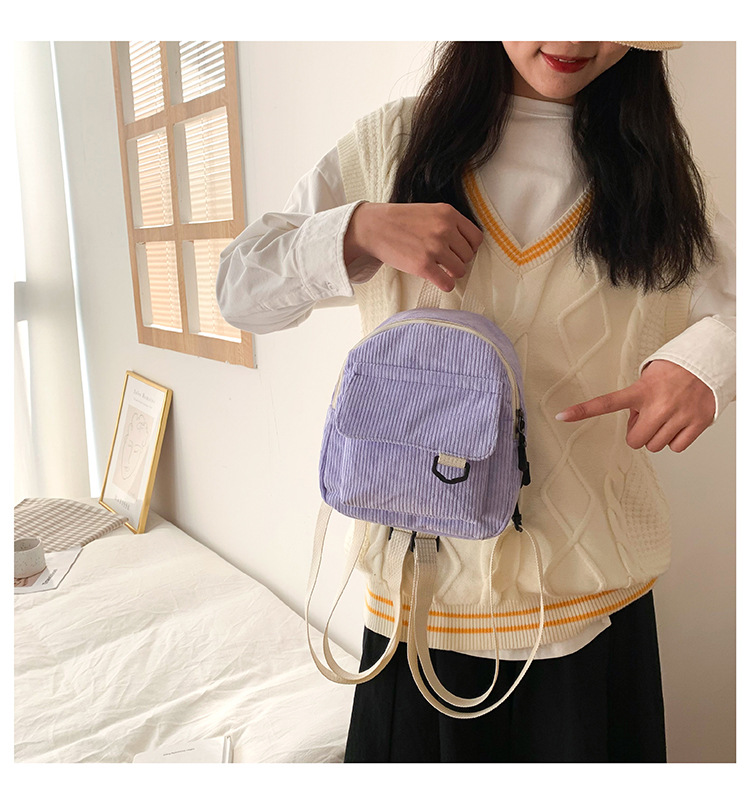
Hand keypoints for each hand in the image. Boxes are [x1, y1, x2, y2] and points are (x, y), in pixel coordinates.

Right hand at [343, 202, 483, 291]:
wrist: (374, 227)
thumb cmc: (400, 221)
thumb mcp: (429, 212)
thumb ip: (449, 224)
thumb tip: (466, 246)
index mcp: (448, 214)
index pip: (476, 237)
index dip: (469, 247)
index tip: (459, 251)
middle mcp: (444, 229)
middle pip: (469, 255)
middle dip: (459, 260)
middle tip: (445, 260)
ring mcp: (434, 248)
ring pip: (460, 270)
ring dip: (452, 273)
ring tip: (440, 269)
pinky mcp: (423, 266)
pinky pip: (447, 283)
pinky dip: (445, 285)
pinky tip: (438, 280)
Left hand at [555, 360, 715, 452]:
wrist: (707, 363)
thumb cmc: (674, 371)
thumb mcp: (647, 379)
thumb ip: (635, 400)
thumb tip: (634, 424)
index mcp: (640, 391)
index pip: (606, 402)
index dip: (583, 410)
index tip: (562, 415)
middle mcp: (658, 405)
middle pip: (634, 441)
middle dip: (638, 433)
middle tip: (647, 418)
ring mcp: (678, 416)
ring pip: (655, 446)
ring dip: (657, 436)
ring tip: (665, 417)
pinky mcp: (696, 424)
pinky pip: (676, 447)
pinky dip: (675, 440)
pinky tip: (678, 424)